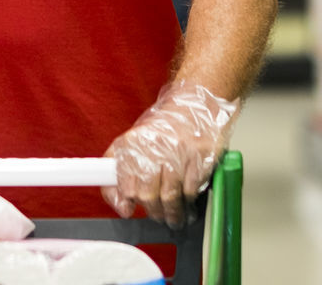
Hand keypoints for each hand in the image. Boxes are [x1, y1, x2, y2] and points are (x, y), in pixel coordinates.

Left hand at [102, 83, 237, 228]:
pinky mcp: (200, 157)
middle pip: (148, 195)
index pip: (124, 184)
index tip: (131, 206)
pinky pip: (192, 190)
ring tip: (175, 218)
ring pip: (171, 197)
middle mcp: (154, 147)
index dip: (127, 199)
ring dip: (173, 214)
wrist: (194, 103)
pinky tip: (189, 204)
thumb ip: (121, 174)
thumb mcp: (134, 143)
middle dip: (155, 212)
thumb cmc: (164, 127)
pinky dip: (190, 202)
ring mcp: (178, 152)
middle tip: (160, 215)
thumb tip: (124, 208)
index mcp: (133, 143)